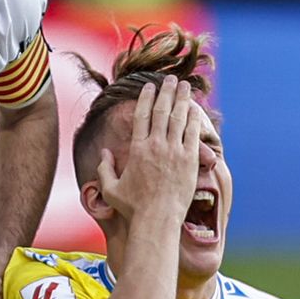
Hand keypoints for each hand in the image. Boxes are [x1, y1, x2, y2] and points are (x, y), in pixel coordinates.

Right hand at [94, 78, 201, 225]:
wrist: (157, 220)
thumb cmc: (133, 207)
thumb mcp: (110, 188)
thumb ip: (104, 168)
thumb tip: (105, 152)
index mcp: (137, 149)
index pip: (142, 115)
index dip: (146, 98)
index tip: (149, 87)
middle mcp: (156, 145)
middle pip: (162, 110)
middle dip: (166, 91)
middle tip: (170, 79)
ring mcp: (174, 152)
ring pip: (178, 118)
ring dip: (181, 98)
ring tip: (184, 86)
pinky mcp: (189, 161)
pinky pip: (192, 133)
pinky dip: (193, 118)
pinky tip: (195, 108)